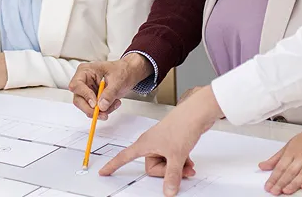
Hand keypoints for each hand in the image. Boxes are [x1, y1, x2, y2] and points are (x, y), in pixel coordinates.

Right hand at [69, 54, 150, 120]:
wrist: (129, 73)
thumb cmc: (122, 70)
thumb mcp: (118, 80)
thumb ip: (109, 93)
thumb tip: (101, 106)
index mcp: (85, 71)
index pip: (77, 85)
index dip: (85, 95)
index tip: (95, 104)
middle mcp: (84, 81)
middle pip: (78, 99)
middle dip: (91, 109)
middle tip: (103, 114)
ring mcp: (87, 91)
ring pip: (86, 107)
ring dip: (100, 111)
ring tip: (114, 104)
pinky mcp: (93, 98)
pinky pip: (94, 109)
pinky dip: (104, 110)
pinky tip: (114, 103)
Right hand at [100, 85, 223, 194]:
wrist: (197, 112)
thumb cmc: (182, 125)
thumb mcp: (176, 156)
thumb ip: (172, 176)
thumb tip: (168, 190)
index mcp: (144, 144)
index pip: (124, 157)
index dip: (113, 166)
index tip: (104, 172)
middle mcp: (151, 143)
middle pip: (151, 167)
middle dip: (166, 171)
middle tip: (179, 168)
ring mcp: (162, 143)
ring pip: (164, 164)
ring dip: (176, 167)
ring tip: (188, 164)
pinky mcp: (172, 142)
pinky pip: (171, 158)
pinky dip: (180, 162)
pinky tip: (189, 161)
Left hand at [259, 108, 301, 193]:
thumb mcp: (291, 144)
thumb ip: (277, 158)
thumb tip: (263, 166)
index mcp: (293, 150)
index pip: (281, 166)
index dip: (274, 177)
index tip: (268, 187)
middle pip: (290, 171)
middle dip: (281, 182)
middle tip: (274, 191)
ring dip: (294, 183)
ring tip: (286, 191)